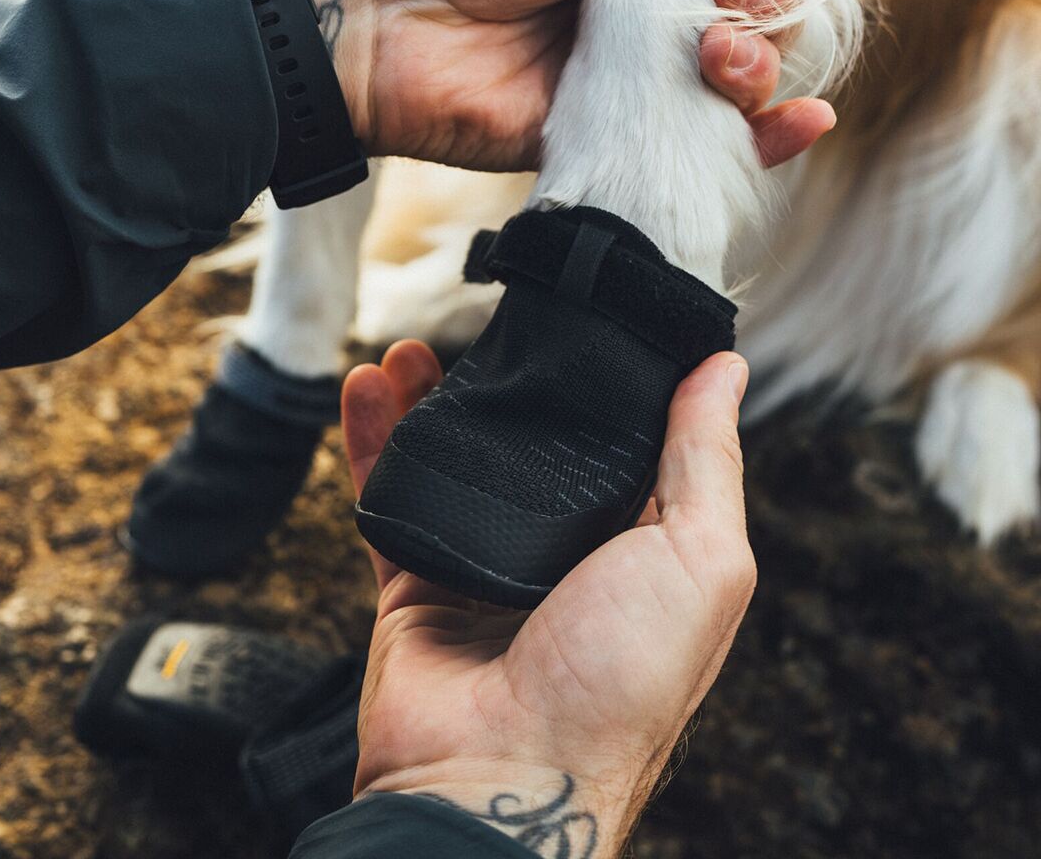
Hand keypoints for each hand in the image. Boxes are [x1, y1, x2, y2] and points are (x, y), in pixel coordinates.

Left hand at [286, 0, 834, 170]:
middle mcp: (643, 25)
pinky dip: (763, 144)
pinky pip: (695, 155)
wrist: (386, 23)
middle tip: (721, 3)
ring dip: (759, 71)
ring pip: (734, 94)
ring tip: (717, 56)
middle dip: (766, 18)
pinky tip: (799, 123)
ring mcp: (627, 90)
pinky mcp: (608, 147)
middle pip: (750, 32)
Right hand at [342, 340, 756, 856]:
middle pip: (533, 446)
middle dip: (509, 386)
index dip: (607, 380)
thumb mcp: (700, 562)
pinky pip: (391, 494)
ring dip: (430, 400)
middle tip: (489, 330)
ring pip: (455, 461)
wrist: (500, 774)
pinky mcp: (418, 580)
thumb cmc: (617, 685)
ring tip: (412, 349)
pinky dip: (373, 440)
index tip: (590, 316)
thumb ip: (706, 460)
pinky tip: (365, 387)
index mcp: (641, 547)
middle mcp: (566, 554)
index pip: (628, 442)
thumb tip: (725, 368)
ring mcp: (486, 566)